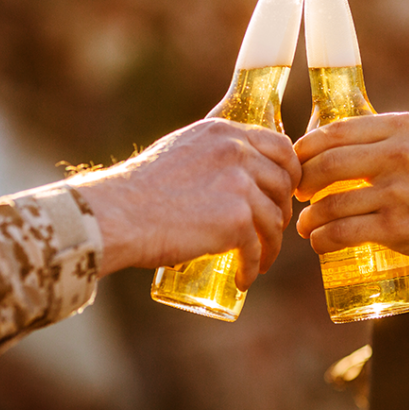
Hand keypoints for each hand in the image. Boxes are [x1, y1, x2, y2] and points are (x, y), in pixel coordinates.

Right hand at [70, 118, 301, 289]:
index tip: (285, 192)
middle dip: (282, 209)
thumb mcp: (181, 149)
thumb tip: (231, 170)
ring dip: (270, 244)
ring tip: (258, 259)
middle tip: (270, 229)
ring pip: (274, 220)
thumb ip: (211, 152)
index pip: (281, 146)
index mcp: (225, 131)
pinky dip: (253, 266)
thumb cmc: (140, 188)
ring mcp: (240, 186)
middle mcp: (237, 152)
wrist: (118, 214)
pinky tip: (244, 277)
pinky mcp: (237, 220)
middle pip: (283, 183)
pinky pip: (257, 248)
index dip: (290, 172)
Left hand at [294, 112, 408, 297]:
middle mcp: (398, 155)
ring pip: (331, 203)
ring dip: (309, 218)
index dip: (306, 149)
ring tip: (306, 225)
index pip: (335, 131)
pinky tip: (319, 242)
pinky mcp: (397, 228)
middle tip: (298, 193)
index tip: (296, 163)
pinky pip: (342, 233)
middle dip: (302, 181)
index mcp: (401, 127)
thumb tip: (329, 148)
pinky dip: (322, 240)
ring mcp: (397, 192)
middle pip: (326, 164)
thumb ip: (383, 141)